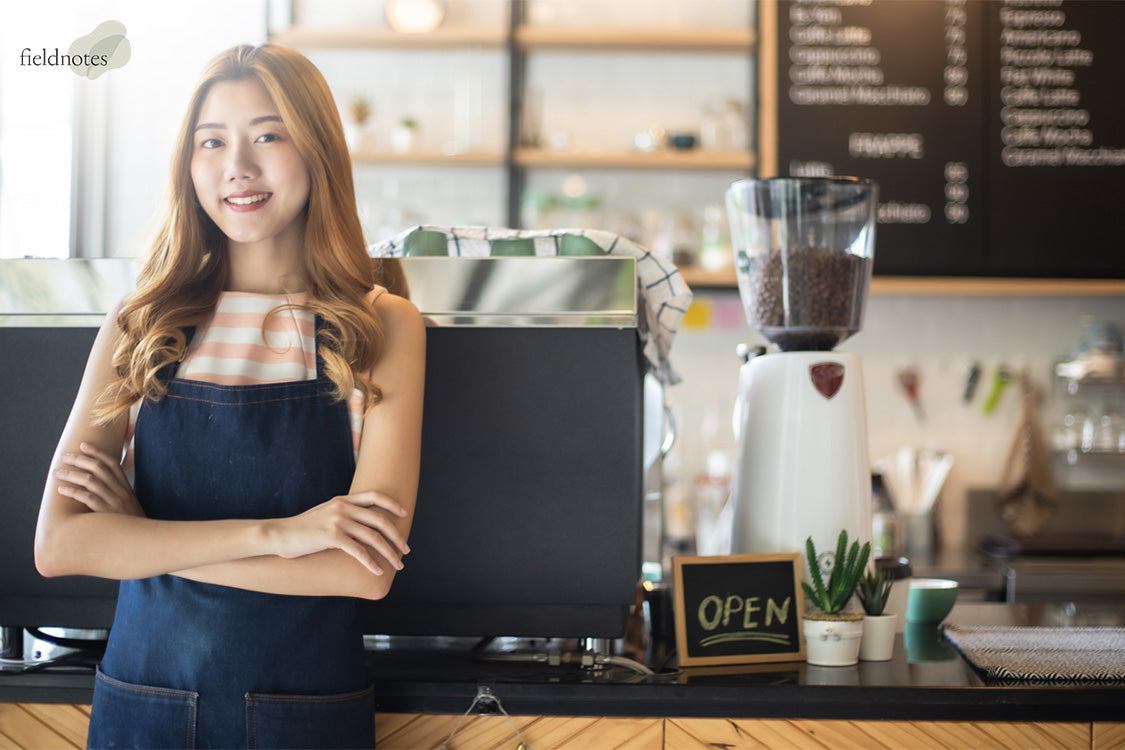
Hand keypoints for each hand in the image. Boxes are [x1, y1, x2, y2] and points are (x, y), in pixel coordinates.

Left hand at [53, 443, 144, 516]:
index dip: (97, 453)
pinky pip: (88, 498)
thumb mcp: (130, 505)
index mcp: (126, 487)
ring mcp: (114, 501)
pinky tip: (62, 489)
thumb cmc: (132, 524)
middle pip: (98, 468)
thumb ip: (119, 494)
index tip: (83, 445)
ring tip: (57, 472)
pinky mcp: (106, 513)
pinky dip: (73, 492)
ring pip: (90, 481)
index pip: (112, 464)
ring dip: (71, 474)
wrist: (143, 540)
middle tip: (63, 456)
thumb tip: (101, 487)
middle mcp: (120, 491)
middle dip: (79, 460)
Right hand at [267, 491, 410, 575]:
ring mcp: (337, 520)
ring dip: (388, 552)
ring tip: (398, 564)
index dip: (392, 504)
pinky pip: (358, 550)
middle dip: (396, 536)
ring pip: (372, 537)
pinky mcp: (331, 536)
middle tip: (406, 550)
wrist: (279, 534)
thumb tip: (361, 526)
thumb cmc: (302, 529)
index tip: (404, 514)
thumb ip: (342, 515)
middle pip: (379, 519)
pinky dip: (370, 562)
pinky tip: (377, 571)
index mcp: (343, 500)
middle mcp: (343, 507)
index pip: (375, 496)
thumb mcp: (325, 514)